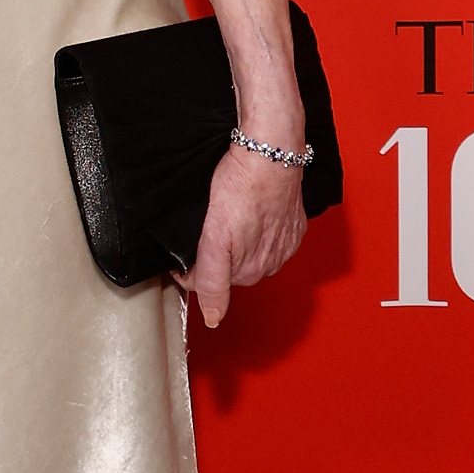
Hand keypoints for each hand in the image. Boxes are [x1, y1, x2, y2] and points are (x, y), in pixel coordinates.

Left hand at [182, 145, 307, 327]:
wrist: (270, 154)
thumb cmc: (240, 186)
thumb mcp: (214, 238)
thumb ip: (212, 281)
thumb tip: (213, 318)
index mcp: (248, 271)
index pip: (209, 284)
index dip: (189, 269)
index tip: (180, 255)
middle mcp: (269, 264)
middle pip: (228, 271)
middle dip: (213, 257)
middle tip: (203, 231)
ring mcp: (283, 246)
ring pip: (248, 255)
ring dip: (236, 244)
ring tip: (226, 220)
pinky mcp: (293, 228)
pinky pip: (270, 239)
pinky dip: (257, 232)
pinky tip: (249, 216)